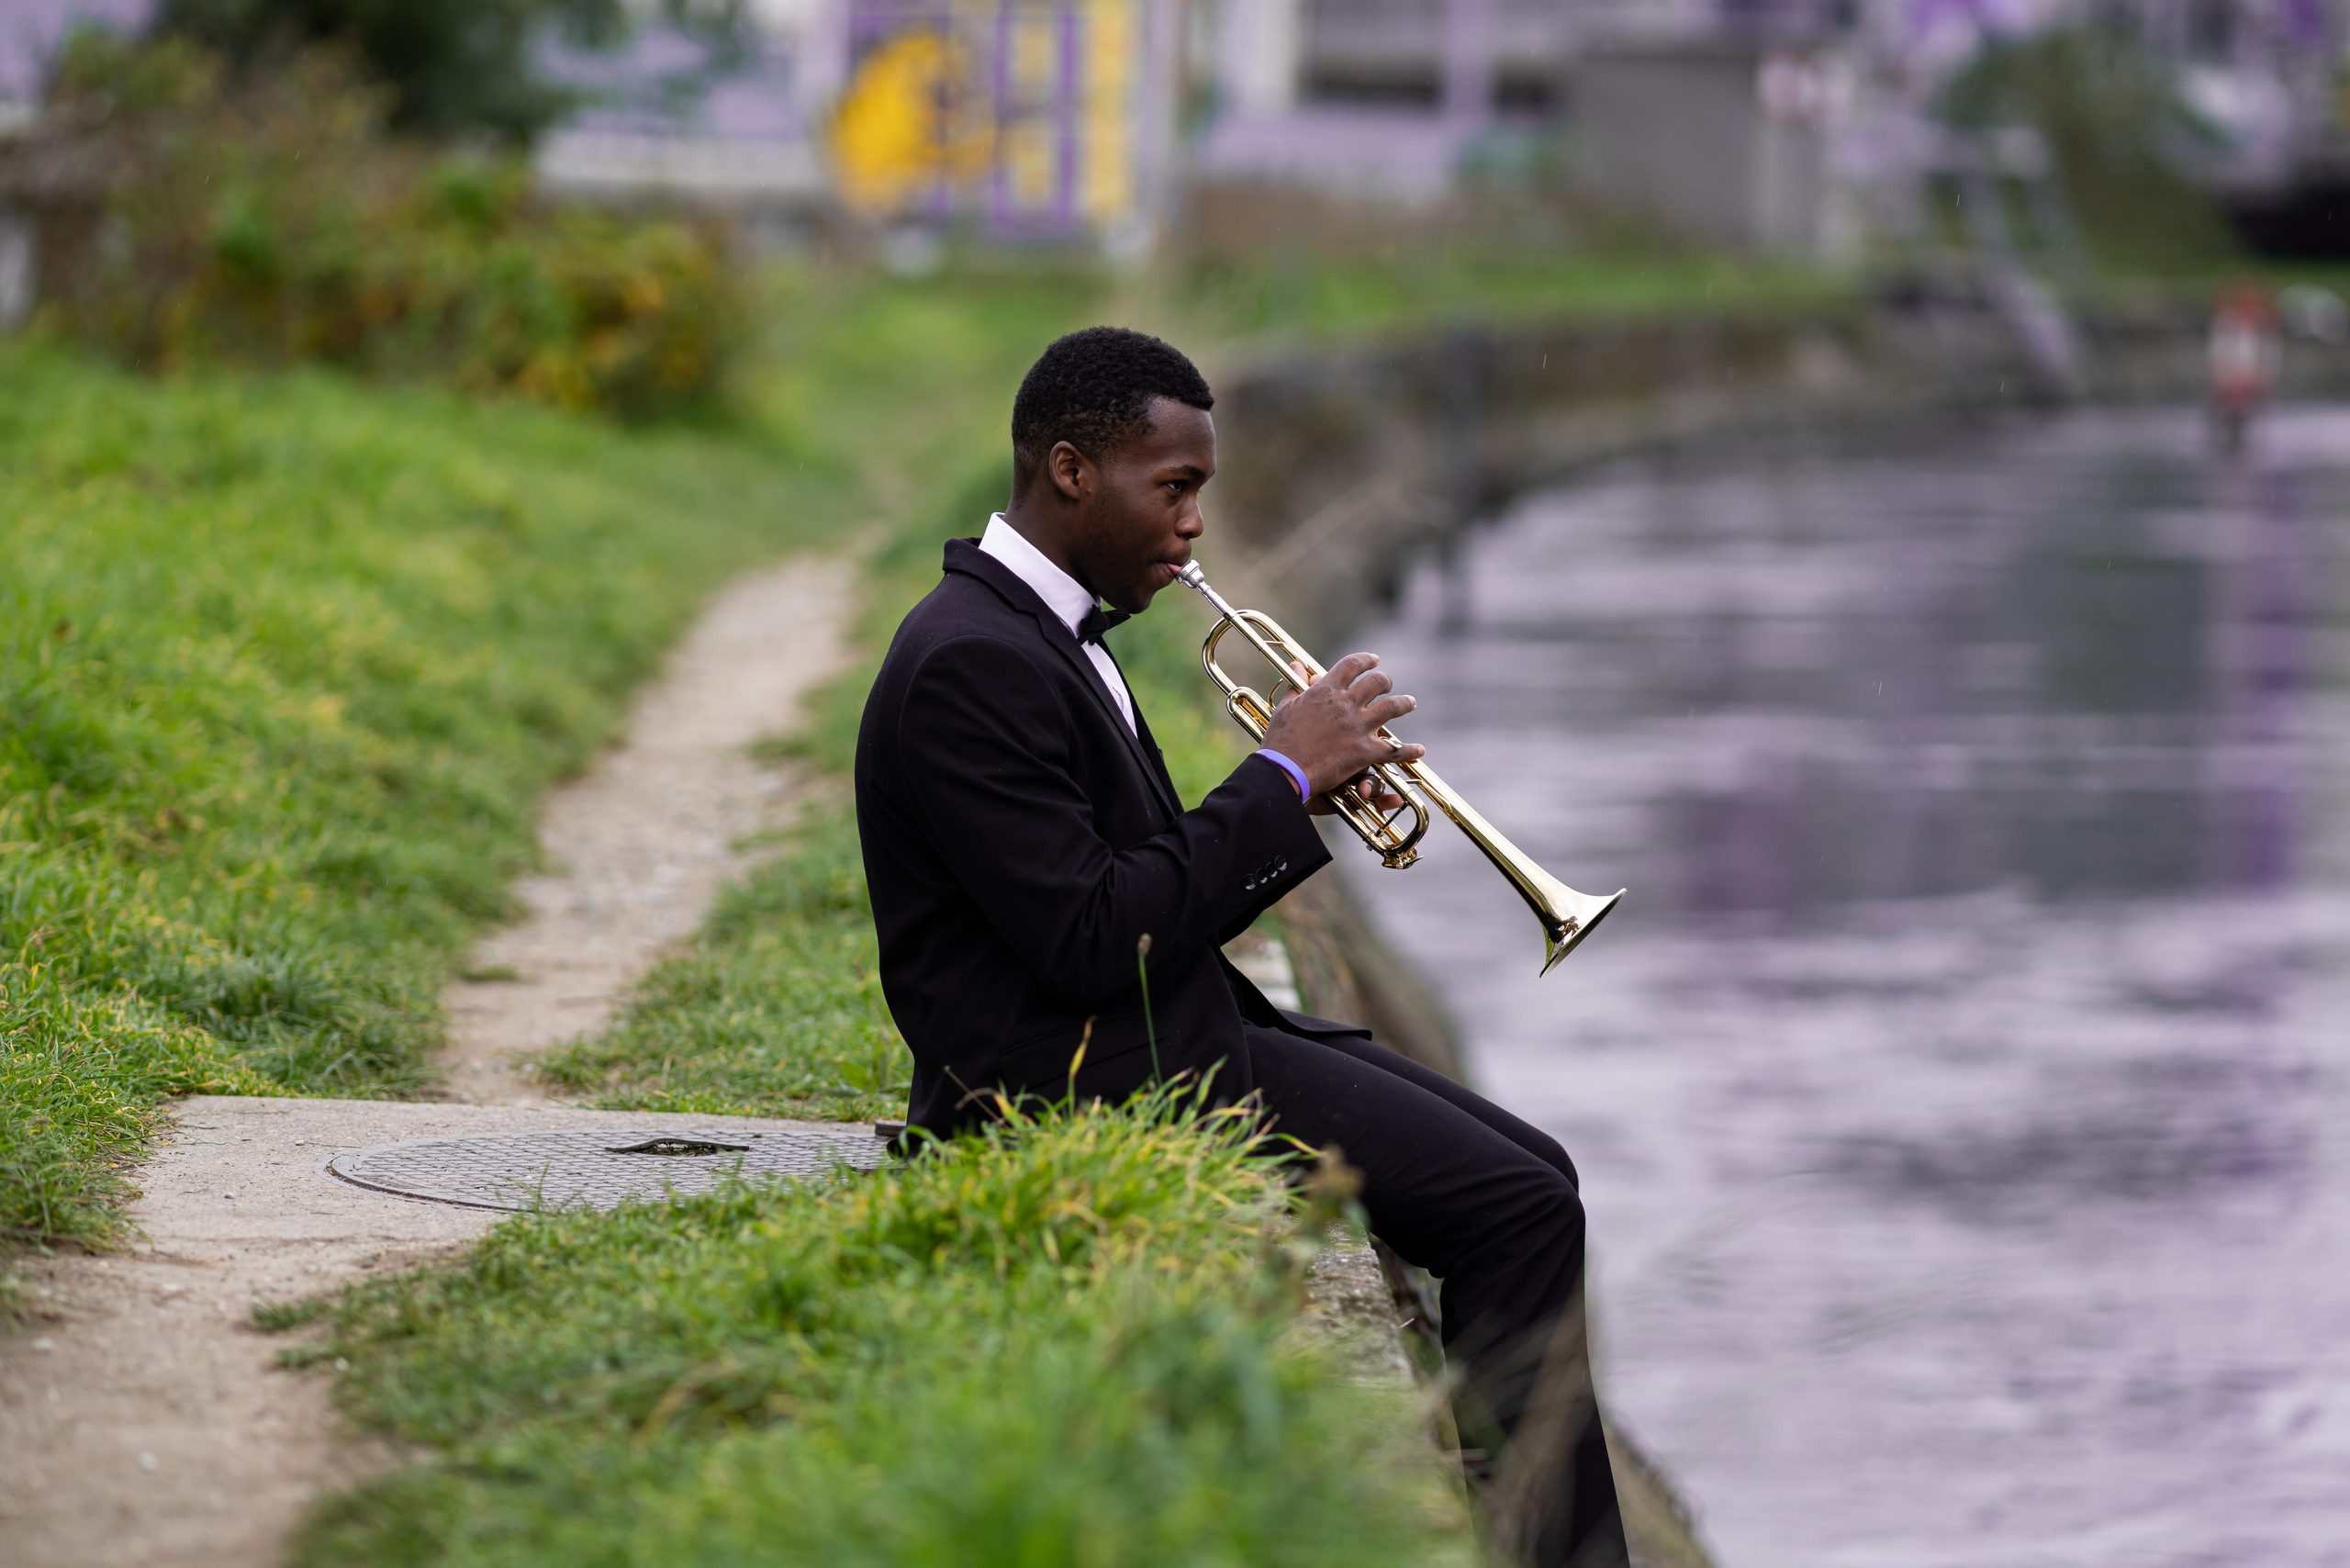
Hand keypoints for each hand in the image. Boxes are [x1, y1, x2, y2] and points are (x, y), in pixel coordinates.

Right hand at [1258, 652, 1425, 798]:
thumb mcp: (1285, 707)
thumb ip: (1297, 685)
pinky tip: (1419, 749)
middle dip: (1385, 680)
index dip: (1366, 659)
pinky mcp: (1364, 752)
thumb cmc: (1280, 740)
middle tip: (1388, 684)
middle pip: (1377, 681)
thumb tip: (1298, 666)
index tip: (1373, 660)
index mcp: (1326, 691)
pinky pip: (1394, 750)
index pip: (1351, 664)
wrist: (1284, 770)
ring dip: (1404, 703)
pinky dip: (1409, 750)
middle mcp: (1346, 704)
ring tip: (1410, 703)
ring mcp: (1357, 727)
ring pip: (1393, 707)